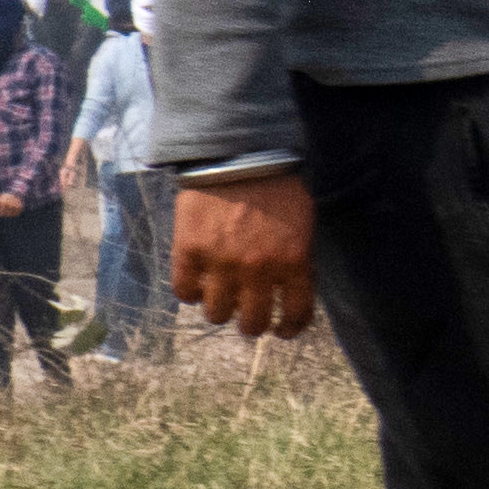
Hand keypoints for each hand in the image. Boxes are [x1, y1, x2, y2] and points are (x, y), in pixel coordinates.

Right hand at [179, 163, 316, 339]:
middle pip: (251, 322)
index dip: (289, 328)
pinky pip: (184, 292)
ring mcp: (220, 264)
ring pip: (216, 314)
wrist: (239, 157)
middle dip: (252, 325)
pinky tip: (197, 285)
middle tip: (249, 317)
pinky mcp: (188, 252)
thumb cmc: (279, 187)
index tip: (283, 330)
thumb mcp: (304, 223)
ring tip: (222, 300)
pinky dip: (190, 294)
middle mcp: (257, 271)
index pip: (295, 313)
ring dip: (220, 311)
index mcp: (293, 263)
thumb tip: (292, 290)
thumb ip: (299, 259)